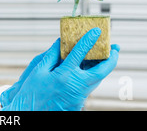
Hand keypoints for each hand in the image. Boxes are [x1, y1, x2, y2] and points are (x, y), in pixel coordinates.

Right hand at [1, 28, 119, 110]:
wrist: (30, 114)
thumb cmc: (31, 93)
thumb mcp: (38, 71)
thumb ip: (51, 55)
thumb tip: (60, 42)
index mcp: (64, 75)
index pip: (80, 53)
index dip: (89, 40)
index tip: (96, 31)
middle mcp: (76, 86)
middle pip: (101, 71)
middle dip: (111, 59)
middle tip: (115, 48)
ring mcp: (79, 97)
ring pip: (96, 80)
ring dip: (102, 67)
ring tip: (104, 55)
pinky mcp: (79, 103)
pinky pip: (88, 87)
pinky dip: (90, 76)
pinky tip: (88, 69)